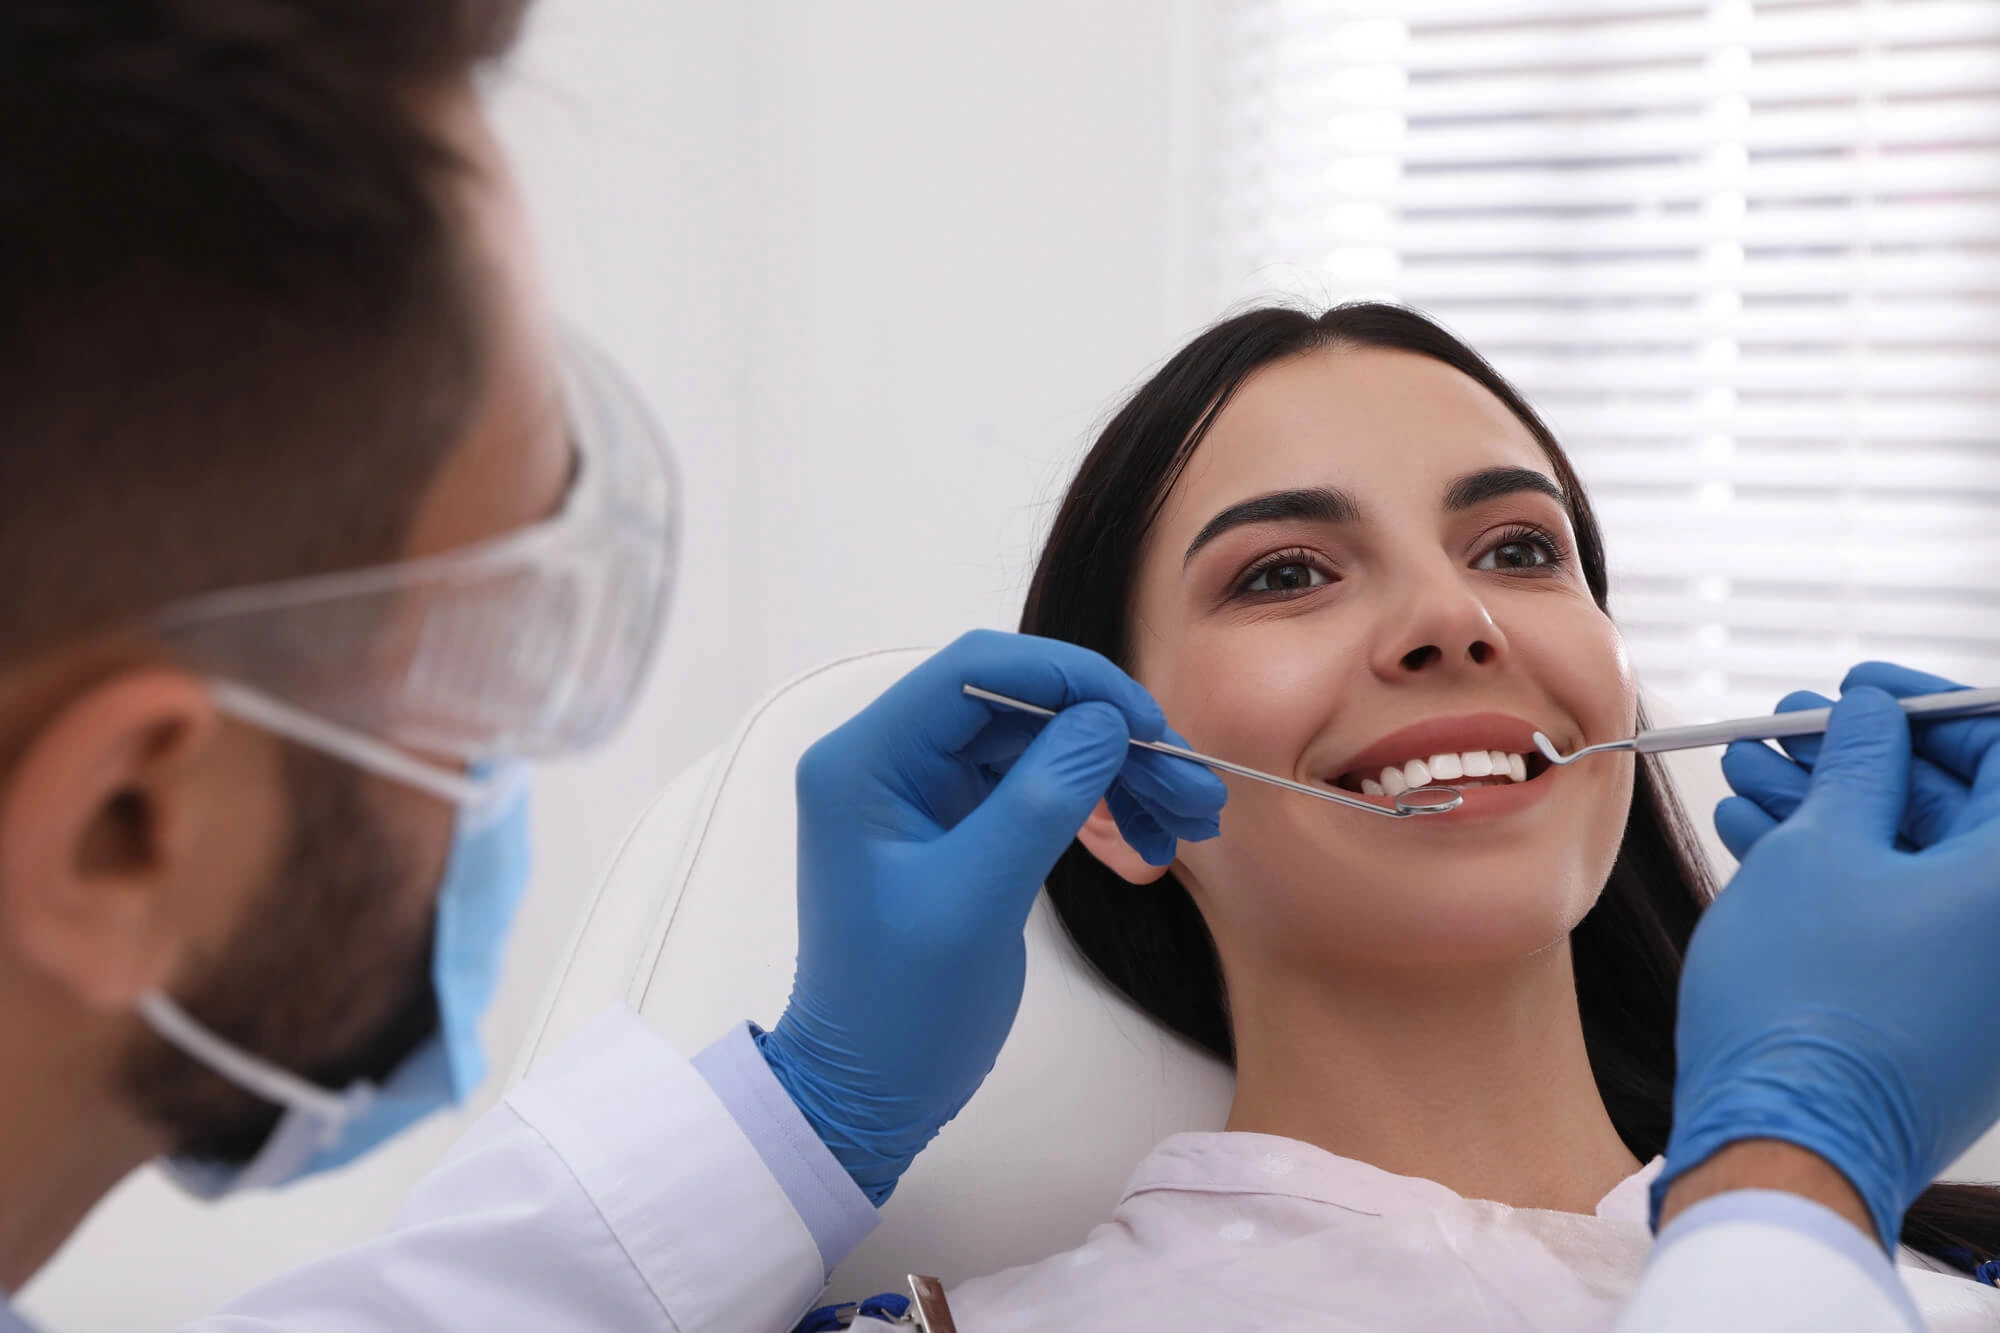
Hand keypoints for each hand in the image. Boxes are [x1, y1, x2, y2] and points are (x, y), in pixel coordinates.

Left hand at [759, 630, 1226, 1201]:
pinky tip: (1154, 840)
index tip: (1148, 722)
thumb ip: (1041, 799)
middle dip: (1112, 736)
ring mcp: (925, 792)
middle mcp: (890, 759)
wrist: (868, 1091)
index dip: (1072, 680)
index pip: (978, 670)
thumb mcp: (975, 900)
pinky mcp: (959, 827)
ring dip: (1118, 773)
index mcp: (866, 760)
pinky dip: (1098, 805)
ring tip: (1192, 819)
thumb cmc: (899, 1006)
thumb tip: (1105, 720)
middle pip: (1020, 705)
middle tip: (1192, 785)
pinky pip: (1039, 788)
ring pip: (1040, 745)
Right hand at [1656, 686, 1999, 1250]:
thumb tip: (1877, 719)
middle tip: (1787, 728)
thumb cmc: (1806, 999)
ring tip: (1748, 773)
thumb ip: (1860, 769)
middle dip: (1863, 758)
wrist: (1787, 1142)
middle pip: (1955, 808)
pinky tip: (1759, 834)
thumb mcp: (1821, 849)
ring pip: (1917, 861)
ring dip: (1835, 809)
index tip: (1860, 688)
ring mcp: (1988, 979)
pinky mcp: (1948, 1015)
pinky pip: (1906, 915)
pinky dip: (1841, 871)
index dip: (1928, 706)